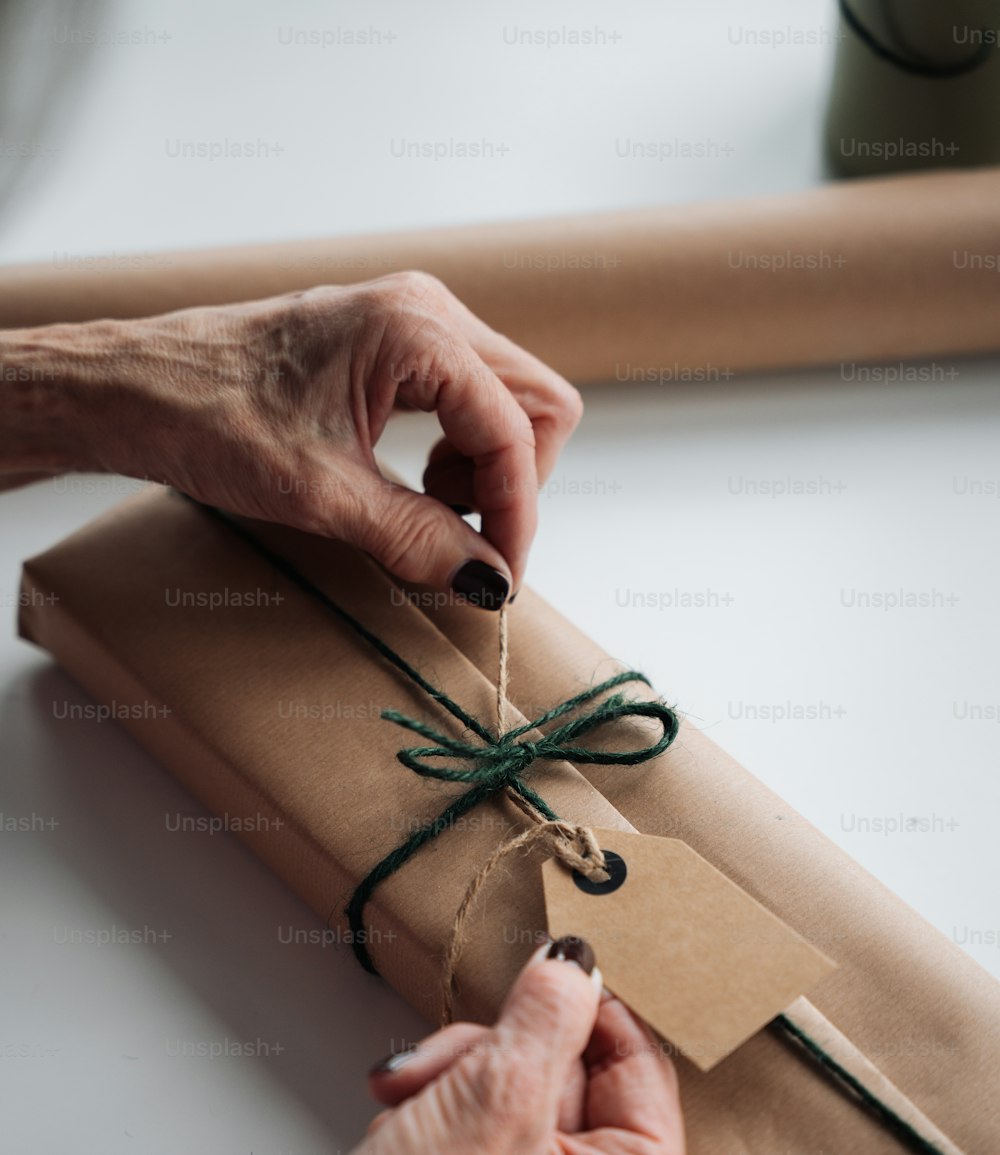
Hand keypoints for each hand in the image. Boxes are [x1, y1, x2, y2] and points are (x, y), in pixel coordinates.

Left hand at [3, 273, 583, 604]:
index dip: (516, 512)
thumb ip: (417, 537)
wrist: (134, 388)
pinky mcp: (391, 342)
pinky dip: (459, 449)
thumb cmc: (207, 418)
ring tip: (429, 511)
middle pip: (535, 402)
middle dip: (514, 483)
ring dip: (488, 468)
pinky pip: (466, 395)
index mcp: (417, 331)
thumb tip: (486, 580)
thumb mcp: (322, 496)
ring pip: (506, 398)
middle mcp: (426, 311)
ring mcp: (411, 320)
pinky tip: (413, 482)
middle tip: (468, 541)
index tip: (496, 576)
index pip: (515, 430)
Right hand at [125, 937, 694, 1154]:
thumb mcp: (494, 1096)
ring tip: (409, 1102)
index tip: (538, 971)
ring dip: (454, 1081)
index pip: (638, 1064)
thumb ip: (549, 1012)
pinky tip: (403, 1133)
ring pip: (518, 1095)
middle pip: (572, 1077)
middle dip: (494, 1055)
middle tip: (446, 1062)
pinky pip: (485, 1132)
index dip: (579, 1010)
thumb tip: (574, 963)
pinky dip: (438, 1116)